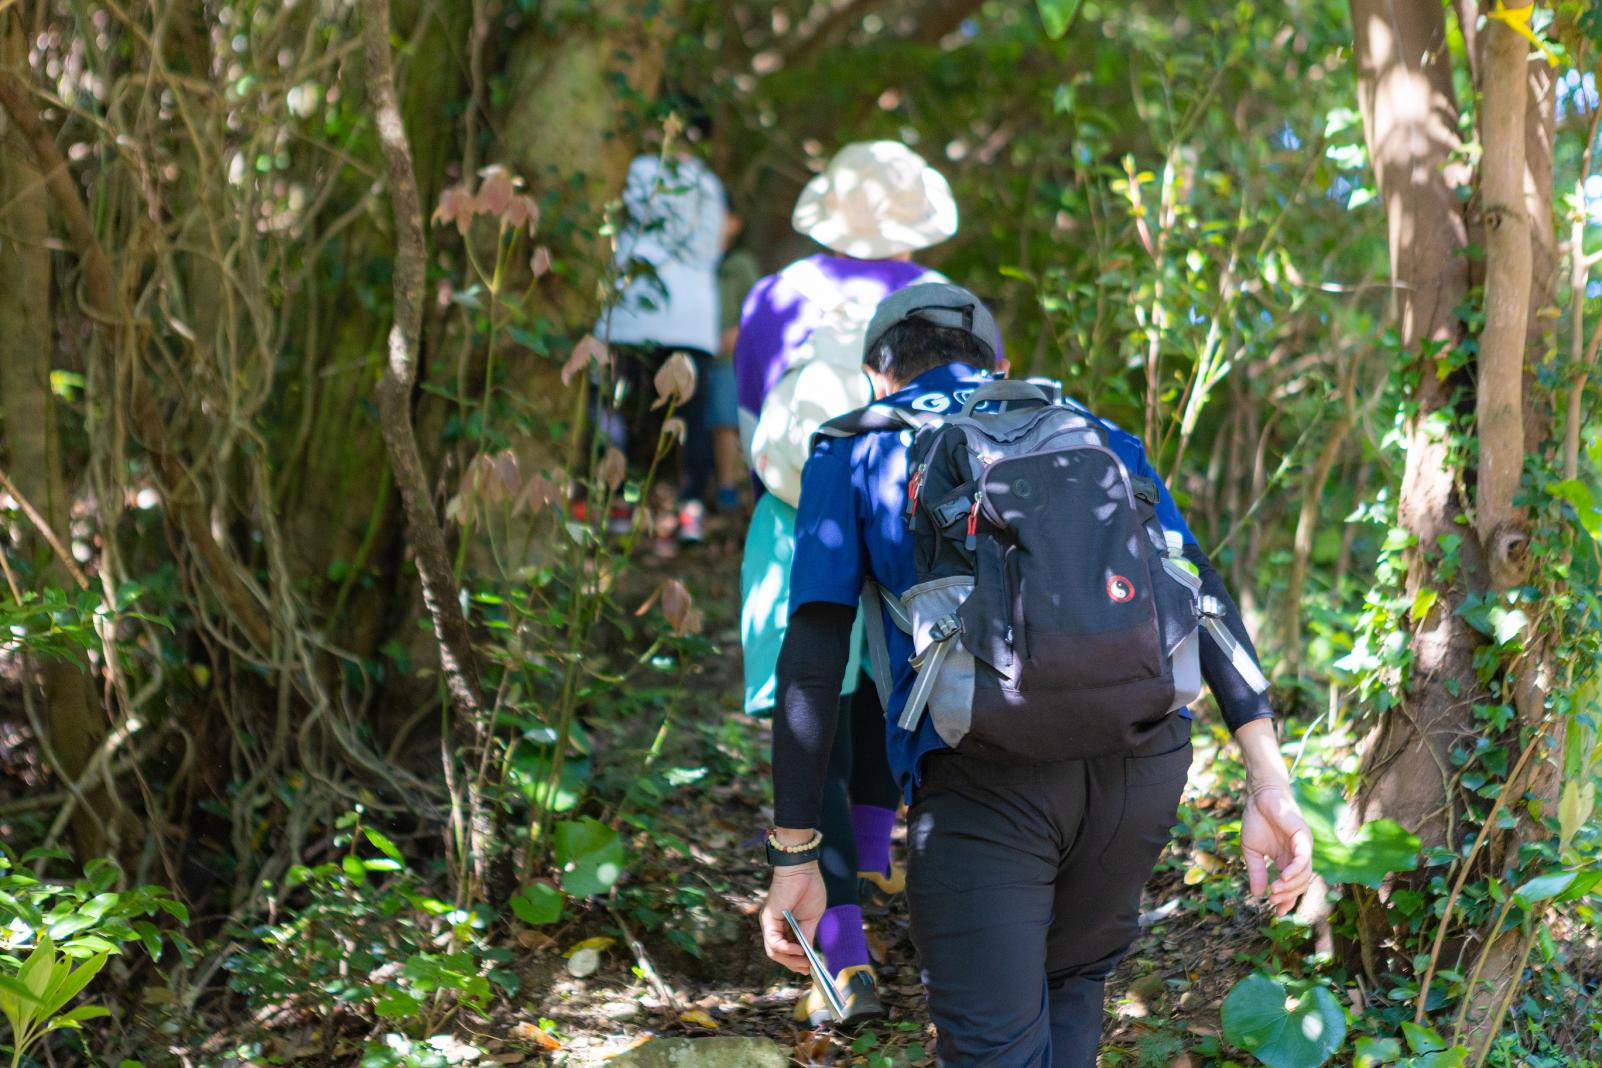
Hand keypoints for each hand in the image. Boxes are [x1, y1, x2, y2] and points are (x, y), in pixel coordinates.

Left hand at [759, 863, 825, 973]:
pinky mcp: (768, 920)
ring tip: (805, 962)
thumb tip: (808, 954)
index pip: (787, 949)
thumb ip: (807, 936)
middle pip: (779, 954)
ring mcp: (769, 923)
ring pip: (774, 952)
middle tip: (807, 969)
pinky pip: (774, 942)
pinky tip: (800, 951)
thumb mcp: (812, 918)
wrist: (803, 869)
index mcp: (784, 925)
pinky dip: (787, 950)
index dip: (797, 961)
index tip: (809, 969)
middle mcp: (774, 926)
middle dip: (794, 964)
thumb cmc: (809, 888)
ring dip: (791, 961)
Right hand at [1240, 784, 1313, 915]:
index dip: (1286, 900)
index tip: (1276, 912)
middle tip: (1272, 898)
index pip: (1292, 886)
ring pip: (1304, 874)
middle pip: (1300, 884)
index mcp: (1286, 860)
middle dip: (1287, 895)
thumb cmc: (1256, 820)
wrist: (1259, 797)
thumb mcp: (1252, 851)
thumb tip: (1258, 895)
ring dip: (1291, 886)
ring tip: (1275, 889)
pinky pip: (1304, 858)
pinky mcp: (1303, 837)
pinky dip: (1296, 870)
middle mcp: (1298, 856)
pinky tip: (1284, 877)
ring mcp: (1303, 847)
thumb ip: (1256, 871)